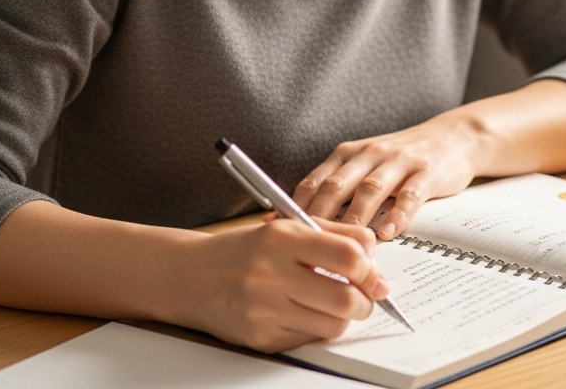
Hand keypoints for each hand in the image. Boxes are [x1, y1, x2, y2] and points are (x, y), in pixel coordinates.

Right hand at [180, 216, 388, 352]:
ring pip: (332, 324)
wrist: (191, 277)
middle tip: (366, 297)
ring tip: (339, 305)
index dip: (370, 269)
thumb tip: (374, 257)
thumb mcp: (286, 226)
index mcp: (282, 238)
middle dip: (366, 301)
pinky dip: (319, 328)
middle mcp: (271, 274)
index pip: (348, 256)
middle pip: (345, 297)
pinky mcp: (260, 338)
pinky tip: (309, 314)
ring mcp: (264, 310)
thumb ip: (334, 234)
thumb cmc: (245, 250)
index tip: (373, 274)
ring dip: (346, 317)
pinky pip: (309, 339)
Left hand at [293, 112, 489, 240]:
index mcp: (348, 154)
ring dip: (356, 219)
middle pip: (337, 186)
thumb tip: (301, 224)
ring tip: (347, 247)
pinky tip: (390, 234)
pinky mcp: (426, 172)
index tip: (281, 235)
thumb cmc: (401, 159)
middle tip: (308, 248)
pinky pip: (409, 195)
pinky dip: (398, 216)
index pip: (314, 181)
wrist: (453, 137)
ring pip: (370, 190)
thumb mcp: (365, 165)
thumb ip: (338, 188)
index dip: (295, 208)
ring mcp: (398, 162)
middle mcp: (369, 154)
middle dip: (319, 217)